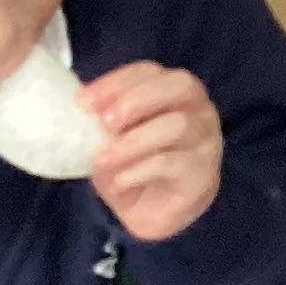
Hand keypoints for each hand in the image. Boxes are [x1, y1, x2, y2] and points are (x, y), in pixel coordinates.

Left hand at [83, 63, 222, 242]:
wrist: (154, 211)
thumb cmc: (133, 164)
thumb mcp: (112, 138)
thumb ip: (102, 120)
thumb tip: (79, 109)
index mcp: (172, 92)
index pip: (149, 72)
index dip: (116, 82)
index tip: (83, 101)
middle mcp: (198, 109)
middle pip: (180, 86)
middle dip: (136, 100)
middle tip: (104, 122)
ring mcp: (206, 140)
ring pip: (178, 125)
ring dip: (133, 141)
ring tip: (102, 159)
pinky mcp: (204, 173)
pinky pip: (173, 163)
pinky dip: (139, 170)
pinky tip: (119, 181)